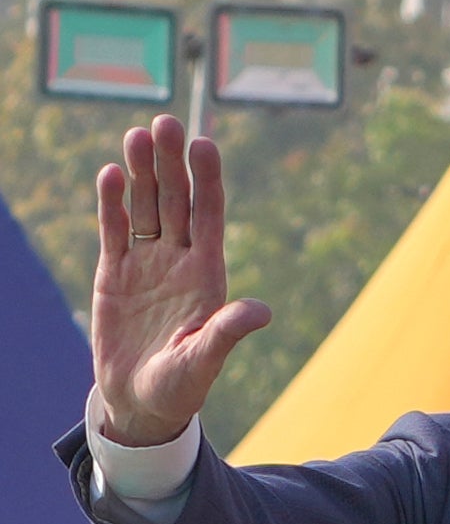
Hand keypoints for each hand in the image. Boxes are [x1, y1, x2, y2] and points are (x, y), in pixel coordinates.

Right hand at [92, 114, 270, 446]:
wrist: (141, 401)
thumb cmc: (181, 386)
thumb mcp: (205, 360)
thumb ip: (228, 332)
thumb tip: (263, 311)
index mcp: (208, 276)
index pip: (210, 218)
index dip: (208, 181)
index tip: (205, 145)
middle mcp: (179, 261)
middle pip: (177, 202)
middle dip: (172, 163)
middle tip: (165, 122)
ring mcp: (146, 263)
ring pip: (145, 207)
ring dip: (143, 172)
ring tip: (138, 135)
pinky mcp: (114, 272)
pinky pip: (115, 229)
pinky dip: (113, 202)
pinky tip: (113, 173)